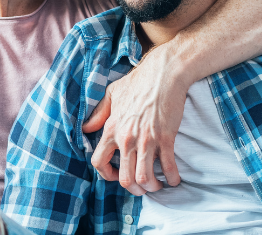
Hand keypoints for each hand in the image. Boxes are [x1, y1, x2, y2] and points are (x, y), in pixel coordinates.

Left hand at [81, 48, 190, 195]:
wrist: (163, 73)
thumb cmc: (138, 81)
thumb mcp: (112, 94)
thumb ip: (99, 113)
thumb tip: (87, 128)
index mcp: (112, 129)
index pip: (99, 162)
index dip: (105, 175)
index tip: (115, 176)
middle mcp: (126, 138)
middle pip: (124, 178)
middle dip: (133, 189)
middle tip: (140, 187)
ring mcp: (146, 140)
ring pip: (144, 178)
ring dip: (151, 187)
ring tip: (157, 184)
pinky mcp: (166, 138)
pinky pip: (168, 167)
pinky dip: (172, 178)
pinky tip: (174, 179)